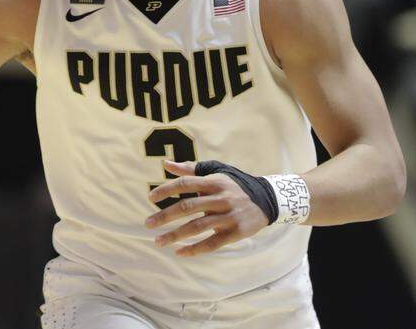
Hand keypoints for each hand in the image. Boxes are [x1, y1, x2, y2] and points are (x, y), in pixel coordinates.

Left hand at [143, 159, 269, 256]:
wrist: (267, 200)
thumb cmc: (234, 185)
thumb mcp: (216, 172)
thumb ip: (191, 169)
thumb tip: (165, 164)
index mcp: (214, 182)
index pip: (186, 183)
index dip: (167, 189)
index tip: (151, 198)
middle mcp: (221, 198)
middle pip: (188, 206)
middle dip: (165, 215)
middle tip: (148, 223)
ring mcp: (229, 216)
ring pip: (197, 227)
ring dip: (175, 235)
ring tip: (158, 241)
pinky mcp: (236, 232)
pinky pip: (212, 243)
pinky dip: (195, 249)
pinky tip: (180, 252)